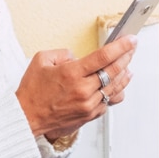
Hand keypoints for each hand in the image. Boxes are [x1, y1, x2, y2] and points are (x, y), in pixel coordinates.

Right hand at [16, 35, 136, 141]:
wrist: (27, 117)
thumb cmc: (32, 92)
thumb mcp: (41, 60)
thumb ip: (63, 54)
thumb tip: (77, 57)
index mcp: (71, 73)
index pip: (103, 57)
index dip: (121, 46)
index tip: (130, 40)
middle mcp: (83, 89)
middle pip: (114, 71)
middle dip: (126, 57)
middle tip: (131, 49)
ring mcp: (88, 104)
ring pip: (115, 87)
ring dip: (124, 74)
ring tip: (128, 65)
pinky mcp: (89, 115)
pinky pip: (109, 102)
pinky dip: (116, 91)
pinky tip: (119, 84)